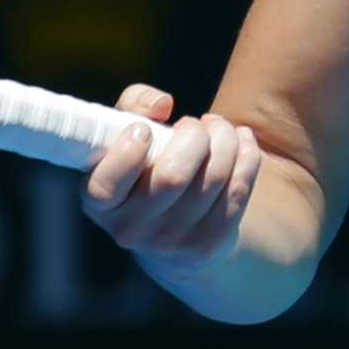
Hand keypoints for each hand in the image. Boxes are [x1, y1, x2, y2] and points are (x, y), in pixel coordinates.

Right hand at [80, 83, 261, 271]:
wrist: (171, 234)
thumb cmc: (143, 168)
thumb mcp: (125, 136)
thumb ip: (133, 106)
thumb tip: (162, 103)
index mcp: (101, 204)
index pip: (106, 186)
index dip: (127, 152)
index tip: (144, 130)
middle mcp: (131, 230)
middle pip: (174, 175)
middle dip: (194, 135)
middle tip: (194, 125)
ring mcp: (170, 242)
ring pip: (213, 178)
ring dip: (225, 139)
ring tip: (218, 128)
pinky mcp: (208, 245)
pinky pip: (238, 191)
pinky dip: (247, 155)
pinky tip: (241, 140)